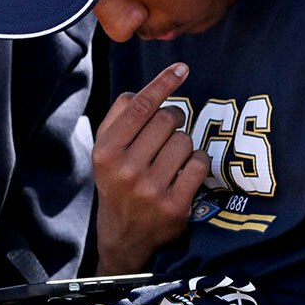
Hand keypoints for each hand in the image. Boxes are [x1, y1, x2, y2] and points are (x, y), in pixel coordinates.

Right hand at [92, 62, 211, 272]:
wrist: (124, 236)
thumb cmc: (117, 182)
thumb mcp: (105, 152)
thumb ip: (119, 118)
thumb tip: (148, 88)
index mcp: (106, 152)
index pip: (141, 107)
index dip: (163, 84)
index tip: (182, 68)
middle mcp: (127, 170)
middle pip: (167, 120)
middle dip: (173, 120)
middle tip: (168, 133)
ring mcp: (152, 189)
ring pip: (185, 141)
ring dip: (184, 145)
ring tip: (171, 159)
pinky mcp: (176, 205)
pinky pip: (199, 164)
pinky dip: (197, 164)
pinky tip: (185, 174)